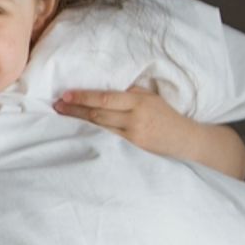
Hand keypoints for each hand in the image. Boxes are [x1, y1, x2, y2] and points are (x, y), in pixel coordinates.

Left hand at [55, 86, 244, 178]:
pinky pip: (108, 142)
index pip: (105, 99)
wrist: (188, 143)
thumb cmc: (167, 117)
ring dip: (78, 123)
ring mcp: (133, 138)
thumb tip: (103, 92)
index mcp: (140, 102)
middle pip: (98, 114)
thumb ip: (130, 95)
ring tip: (61, 117)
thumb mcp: (152, 99)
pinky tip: (77, 133)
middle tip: (55, 106)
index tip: (65, 95)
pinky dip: (91, 136)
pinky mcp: (132, 151)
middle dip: (75, 110)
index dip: (83, 98)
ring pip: (100, 129)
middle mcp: (136, 120)